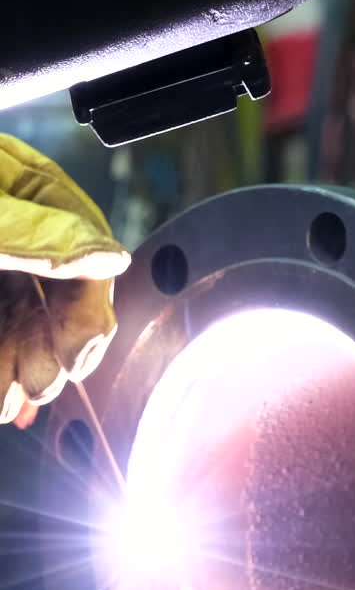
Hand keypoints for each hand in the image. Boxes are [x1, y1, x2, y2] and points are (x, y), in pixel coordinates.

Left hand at [0, 135, 129, 426]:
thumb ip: (40, 230)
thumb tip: (109, 255)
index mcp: (29, 186)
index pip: (87, 253)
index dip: (87, 312)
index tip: (78, 355)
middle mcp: (16, 225)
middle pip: (58, 296)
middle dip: (53, 350)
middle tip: (44, 385)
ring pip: (24, 324)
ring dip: (25, 370)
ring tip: (15, 402)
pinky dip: (1, 373)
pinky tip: (3, 398)